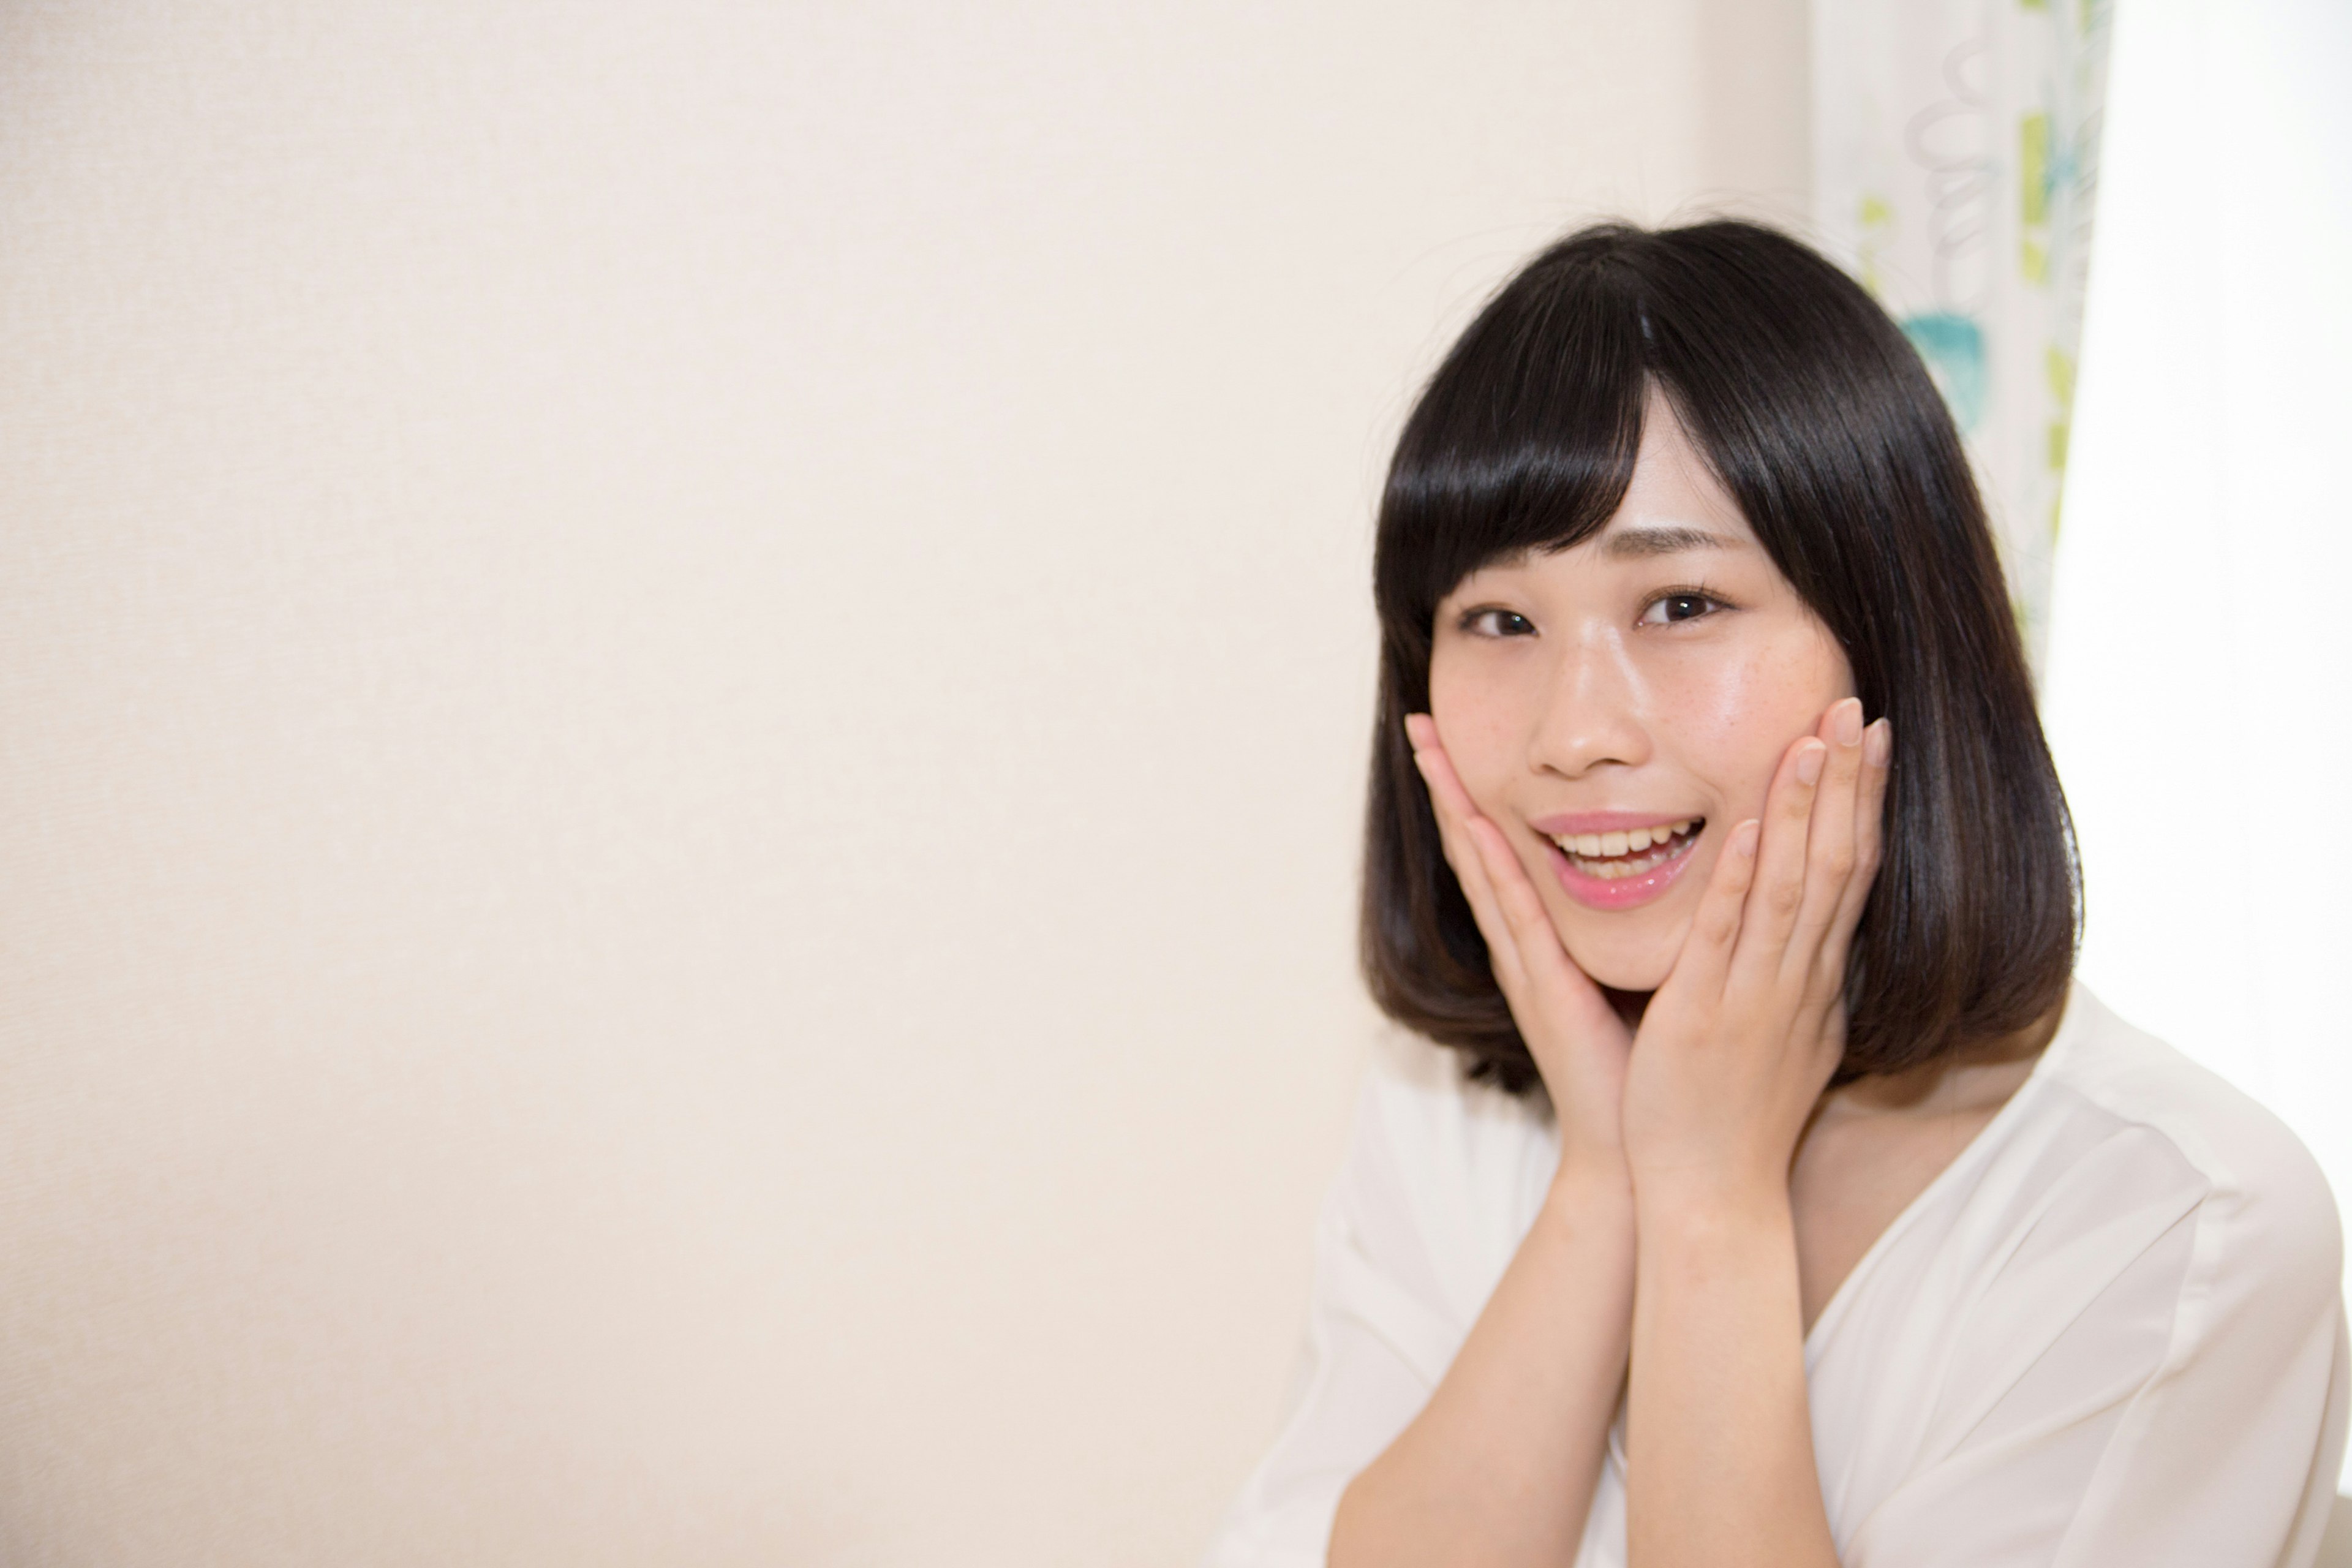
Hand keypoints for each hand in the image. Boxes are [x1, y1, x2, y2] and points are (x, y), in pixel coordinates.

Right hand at [1405, 714, 1633, 1185]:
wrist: (1647, 1155)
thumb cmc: (1648, 1070)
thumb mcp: (1643, 978)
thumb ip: (1643, 930)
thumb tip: (1671, 872)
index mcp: (1547, 942)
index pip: (1504, 851)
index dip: (1478, 793)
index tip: (1457, 736)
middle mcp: (1525, 947)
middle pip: (1476, 847)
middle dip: (1447, 785)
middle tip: (1419, 722)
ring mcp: (1526, 968)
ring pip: (1482, 870)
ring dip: (1455, 808)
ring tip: (1429, 753)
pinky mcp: (1544, 991)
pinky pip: (1518, 918)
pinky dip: (1496, 868)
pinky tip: (1483, 824)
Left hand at [1619, 697, 1892, 1205]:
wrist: (1714, 1197)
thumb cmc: (1737, 1119)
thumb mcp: (1785, 1037)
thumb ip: (1798, 982)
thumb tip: (1820, 940)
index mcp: (1812, 980)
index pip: (1850, 872)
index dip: (1863, 800)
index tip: (1873, 734)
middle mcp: (1798, 980)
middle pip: (1837, 863)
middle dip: (1848, 782)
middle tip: (1859, 705)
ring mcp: (1758, 996)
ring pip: (1794, 887)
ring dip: (1805, 810)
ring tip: (1813, 738)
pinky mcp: (1707, 1016)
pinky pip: (1731, 938)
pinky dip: (1746, 882)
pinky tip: (1755, 828)